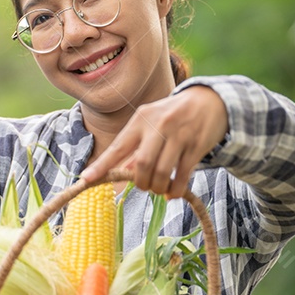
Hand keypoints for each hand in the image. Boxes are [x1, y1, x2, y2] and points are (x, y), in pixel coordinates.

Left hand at [81, 85, 228, 198]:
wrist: (209, 102)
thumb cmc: (172, 116)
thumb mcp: (151, 124)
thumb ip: (136, 147)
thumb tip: (123, 173)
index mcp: (141, 119)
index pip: (117, 147)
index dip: (101, 166)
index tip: (85, 180)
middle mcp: (158, 125)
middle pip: (141, 164)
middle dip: (140, 182)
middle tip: (144, 186)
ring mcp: (179, 134)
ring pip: (161, 172)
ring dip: (157, 188)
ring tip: (159, 189)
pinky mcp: (196, 145)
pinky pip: (182, 175)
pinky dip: (175, 190)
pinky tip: (172, 192)